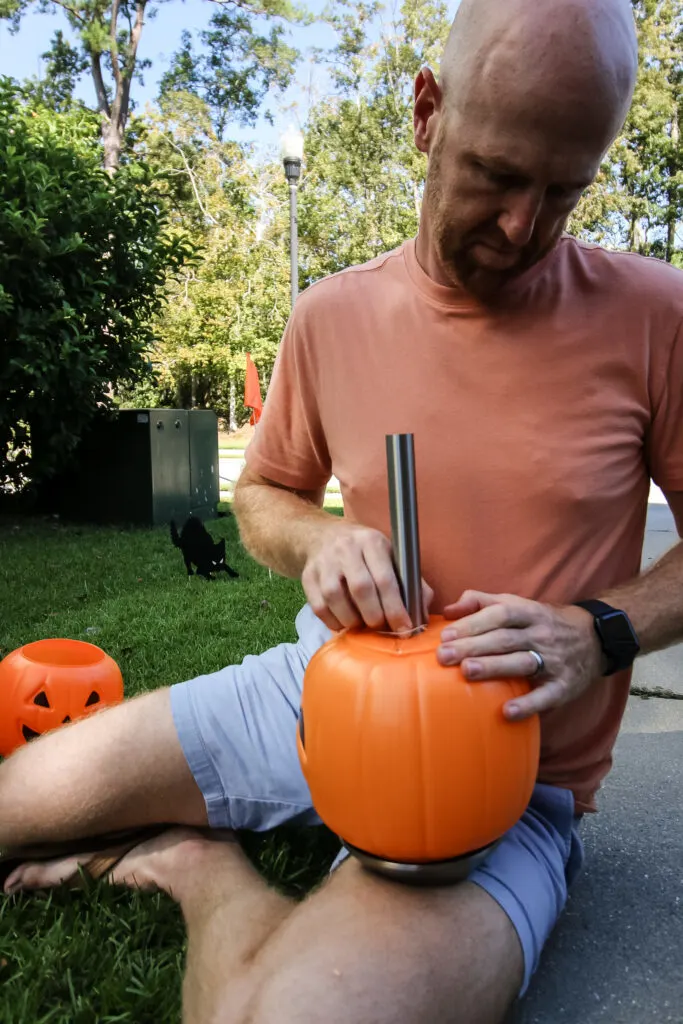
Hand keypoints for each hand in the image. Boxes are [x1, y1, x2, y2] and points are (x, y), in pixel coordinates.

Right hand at [302, 521, 433, 632]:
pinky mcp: (307, 576)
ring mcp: (323, 563)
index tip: (404, 628)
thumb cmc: (364, 551)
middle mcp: (346, 549)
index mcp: (371, 542)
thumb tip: (422, 612)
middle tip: (382, 628)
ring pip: (336, 599)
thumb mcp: (389, 554)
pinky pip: (319, 608)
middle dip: (375, 617)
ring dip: (353, 621)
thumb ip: (410, 581)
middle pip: (361, 589)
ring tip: (363, 625)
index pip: (385, 579)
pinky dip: (334, 622)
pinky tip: (344, 622)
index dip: (395, 608)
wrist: (321, 536)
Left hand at [437, 590, 602, 719]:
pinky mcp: (564, 686)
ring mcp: (554, 661)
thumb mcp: (518, 604)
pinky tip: (507, 712)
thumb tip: (448, 611)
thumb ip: (482, 602)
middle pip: (505, 639)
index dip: (473, 623)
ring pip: (521, 662)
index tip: (446, 635)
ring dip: (494, 667)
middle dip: (473, 646)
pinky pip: (545, 696)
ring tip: (467, 671)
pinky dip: (527, 704)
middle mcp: (541, 634)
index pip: (500, 613)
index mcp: (528, 612)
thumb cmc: (543, 622)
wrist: (595, 638)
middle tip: (444, 656)